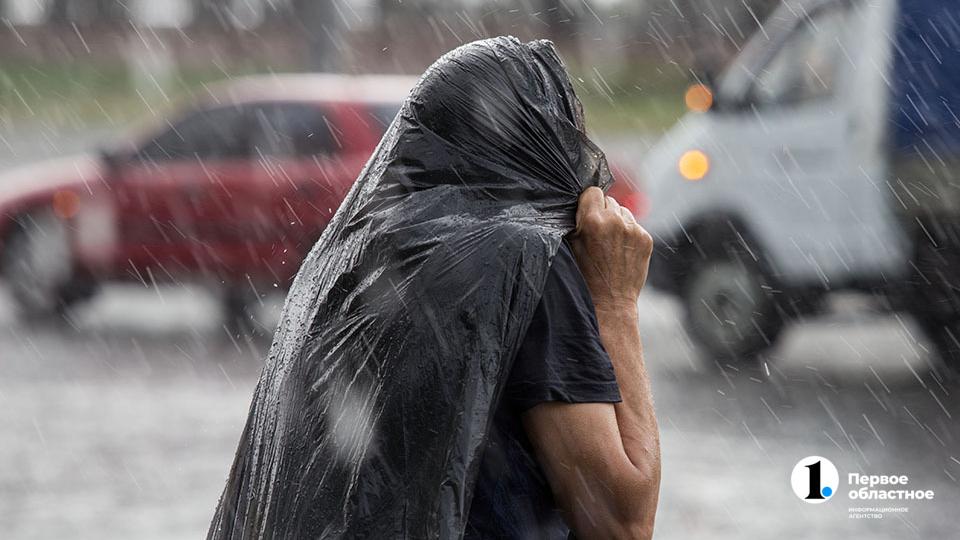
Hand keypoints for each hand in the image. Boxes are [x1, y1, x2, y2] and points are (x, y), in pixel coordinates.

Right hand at [568, 186, 652, 311]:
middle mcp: (615, 221)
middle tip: (598, 232)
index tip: (586, 213)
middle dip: (602, 212)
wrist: (611, 301)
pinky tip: (621, 250)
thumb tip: (582, 204)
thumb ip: (578, 221)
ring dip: (616, 221)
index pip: (592, 191)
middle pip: (608, 199)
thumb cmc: (586, 276)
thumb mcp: (572, 246)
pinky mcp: (646, 238)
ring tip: (610, 243)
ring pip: (623, 211)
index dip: (587, 202)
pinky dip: (628, 233)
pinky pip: (634, 225)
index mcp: (593, 221)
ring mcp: (633, 230)